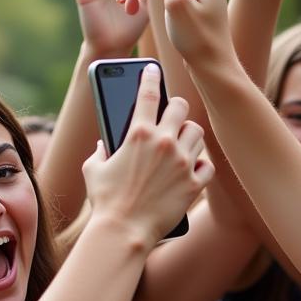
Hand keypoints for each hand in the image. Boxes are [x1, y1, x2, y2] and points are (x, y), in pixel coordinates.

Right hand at [82, 62, 213, 246]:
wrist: (124, 231)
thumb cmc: (105, 201)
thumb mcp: (93, 170)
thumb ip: (100, 152)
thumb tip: (104, 146)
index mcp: (138, 133)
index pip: (148, 93)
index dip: (150, 77)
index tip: (152, 69)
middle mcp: (164, 142)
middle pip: (181, 108)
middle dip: (176, 108)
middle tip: (173, 113)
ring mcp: (182, 162)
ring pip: (197, 133)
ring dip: (189, 135)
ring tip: (183, 141)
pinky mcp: (193, 184)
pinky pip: (207, 165)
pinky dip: (201, 165)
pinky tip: (194, 167)